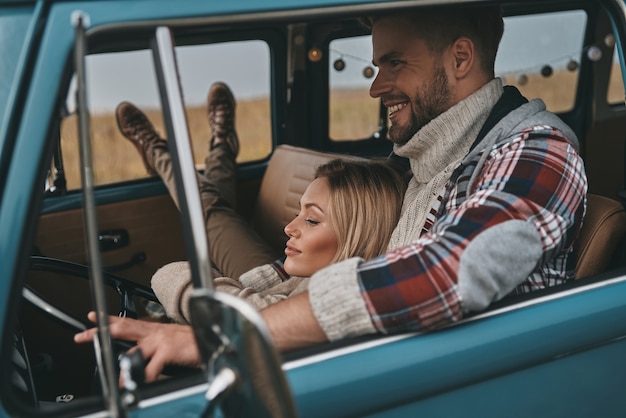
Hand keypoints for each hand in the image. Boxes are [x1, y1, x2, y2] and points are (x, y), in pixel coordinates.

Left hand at [74, 311, 200, 381]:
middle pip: (122, 328)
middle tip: (83, 335)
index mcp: (154, 330)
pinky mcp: (168, 350)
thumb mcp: (170, 345)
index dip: (108, 320)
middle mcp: (154, 332)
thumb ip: (155, 351)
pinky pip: (151, 367)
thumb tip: (142, 362)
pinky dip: (145, 376)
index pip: (127, 322)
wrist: (212, 341)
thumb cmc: (193, 345)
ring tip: (118, 380)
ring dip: (123, 369)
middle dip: (100, 332)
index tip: (92, 317)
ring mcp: (160, 340)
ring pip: (133, 352)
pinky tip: (141, 382)